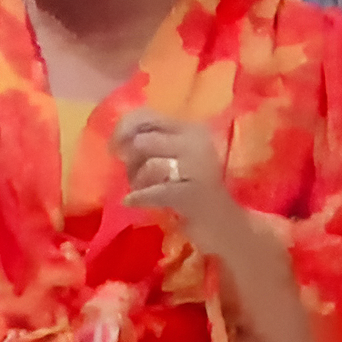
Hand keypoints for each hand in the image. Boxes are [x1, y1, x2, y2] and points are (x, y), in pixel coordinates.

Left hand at [112, 110, 239, 252]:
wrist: (227, 226)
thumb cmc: (195, 193)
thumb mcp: (176, 160)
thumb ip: (152, 145)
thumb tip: (119, 139)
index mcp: (190, 129)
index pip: (147, 116)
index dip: (124, 129)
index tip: (114, 148)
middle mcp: (195, 142)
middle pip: (143, 141)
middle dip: (130, 161)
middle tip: (131, 177)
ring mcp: (197, 168)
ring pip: (149, 165)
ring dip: (136, 181)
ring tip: (138, 192)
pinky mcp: (193, 194)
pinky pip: (156, 191)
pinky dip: (139, 197)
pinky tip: (130, 201)